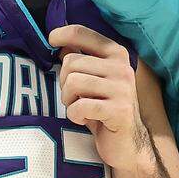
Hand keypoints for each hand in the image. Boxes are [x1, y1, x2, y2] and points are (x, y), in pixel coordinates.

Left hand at [51, 24, 151, 172]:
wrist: (126, 143)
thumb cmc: (104, 109)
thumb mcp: (91, 81)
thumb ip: (80, 60)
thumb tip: (61, 42)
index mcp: (116, 54)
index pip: (84, 33)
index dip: (63, 34)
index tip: (52, 40)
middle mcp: (122, 67)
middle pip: (71, 62)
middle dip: (64, 83)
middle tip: (73, 98)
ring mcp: (122, 88)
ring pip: (73, 82)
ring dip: (68, 100)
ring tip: (78, 108)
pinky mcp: (119, 110)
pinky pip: (80, 106)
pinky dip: (74, 115)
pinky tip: (83, 119)